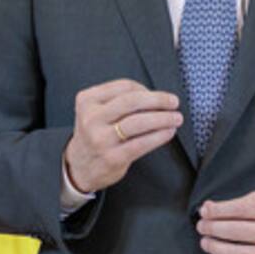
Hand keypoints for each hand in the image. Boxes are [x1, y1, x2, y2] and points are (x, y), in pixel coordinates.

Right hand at [63, 79, 182, 193]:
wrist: (79, 167)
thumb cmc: (94, 134)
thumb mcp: (95, 111)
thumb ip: (117, 100)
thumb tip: (155, 97)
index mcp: (87, 101)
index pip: (123, 86)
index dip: (145, 88)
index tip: (158, 94)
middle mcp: (92, 118)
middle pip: (132, 101)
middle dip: (158, 100)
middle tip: (173, 102)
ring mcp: (101, 139)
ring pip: (138, 122)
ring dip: (162, 118)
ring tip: (175, 118)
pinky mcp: (113, 157)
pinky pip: (141, 143)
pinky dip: (159, 136)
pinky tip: (168, 132)